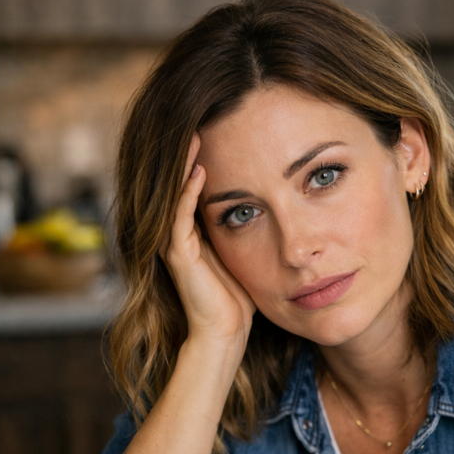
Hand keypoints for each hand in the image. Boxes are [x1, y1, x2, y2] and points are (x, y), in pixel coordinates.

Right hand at [160, 134, 254, 349]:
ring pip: (175, 194)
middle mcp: (180, 233)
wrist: (225, 334)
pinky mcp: (176, 255)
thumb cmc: (240, 300)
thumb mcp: (249, 254)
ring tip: (196, 132)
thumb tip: (278, 206)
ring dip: (186, 163)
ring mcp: (175, 243)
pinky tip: (199, 171)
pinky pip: (179, 217)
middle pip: (181, 183)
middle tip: (203, 118)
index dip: (206, 157)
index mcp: (196, 231)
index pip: (197, 185)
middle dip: (192, 152)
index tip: (222, 129)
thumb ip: (252, 231)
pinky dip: (187, 194)